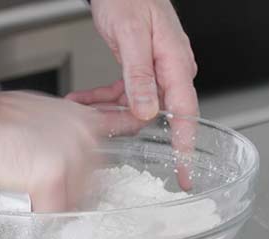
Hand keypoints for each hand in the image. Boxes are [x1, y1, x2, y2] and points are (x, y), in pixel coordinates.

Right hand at [0, 91, 142, 211]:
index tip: (118, 169)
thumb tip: (69, 159)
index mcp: (86, 120)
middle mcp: (86, 137)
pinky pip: (52, 213)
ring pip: (73, 201)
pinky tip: (28, 207)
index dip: (118, 154)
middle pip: (92, 183)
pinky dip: (39, 217)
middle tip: (44, 190)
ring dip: (53, 204)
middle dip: (70, 192)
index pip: (123, 132)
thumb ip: (65, 135)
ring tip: (29, 192)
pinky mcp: (52, 178)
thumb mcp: (43, 113)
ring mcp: (71, 159)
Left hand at [66, 0, 197, 189]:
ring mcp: (156, 70)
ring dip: (108, 111)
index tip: (185, 173)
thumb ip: (140, 74)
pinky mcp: (140, 69)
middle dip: (128, 127)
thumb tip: (146, 109)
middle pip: (157, 113)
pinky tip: (84, 99)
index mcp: (176, 63)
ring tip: (82, 111)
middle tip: (102, 136)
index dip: (185, 146)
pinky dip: (103, 98)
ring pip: (135, 105)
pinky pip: (124, 93)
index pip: (186, 112)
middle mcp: (170, 70)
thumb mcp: (131, 35)